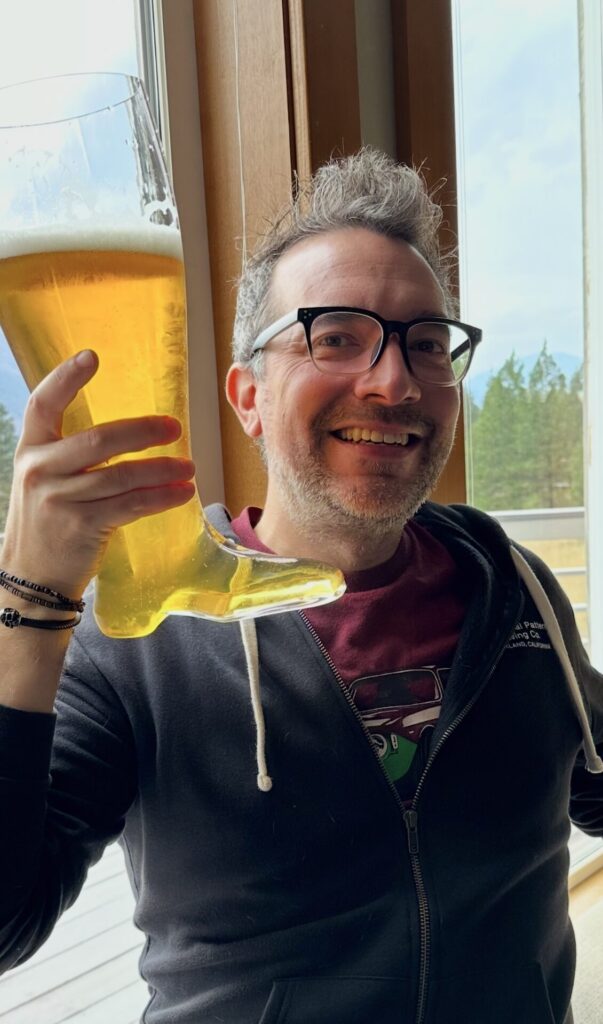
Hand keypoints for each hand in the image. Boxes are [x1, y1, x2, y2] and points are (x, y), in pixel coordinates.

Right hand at [1, 350, 195, 599]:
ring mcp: (59, 499)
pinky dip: (162, 497)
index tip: (91, 356)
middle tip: (174, 427)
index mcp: (31, 450)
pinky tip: (183, 492)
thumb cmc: (48, 522)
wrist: (31, 577)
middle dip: (143, 432)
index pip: (42, 404)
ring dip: (163, 469)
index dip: (65, 378)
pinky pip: (132, 504)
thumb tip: (127, 431)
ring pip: (123, 475)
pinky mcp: (82, 526)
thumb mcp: (45, 480)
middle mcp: (40, 470)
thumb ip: (70, 454)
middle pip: (98, 438)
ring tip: (189, 467)